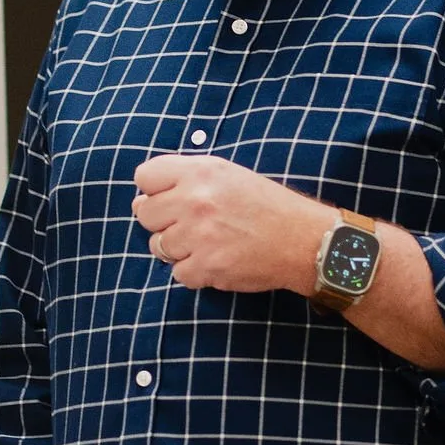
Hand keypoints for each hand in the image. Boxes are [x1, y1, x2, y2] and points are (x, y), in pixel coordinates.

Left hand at [132, 151, 328, 295]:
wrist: (303, 241)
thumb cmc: (267, 206)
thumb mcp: (228, 174)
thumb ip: (186, 179)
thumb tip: (141, 200)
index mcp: (200, 171)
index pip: (144, 176)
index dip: (153, 190)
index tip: (170, 199)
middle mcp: (194, 200)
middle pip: (144, 214)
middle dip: (162, 222)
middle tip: (191, 225)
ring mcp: (198, 235)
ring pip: (158, 247)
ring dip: (178, 249)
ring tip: (208, 243)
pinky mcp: (205, 266)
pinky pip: (178, 274)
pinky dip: (194, 272)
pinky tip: (217, 260)